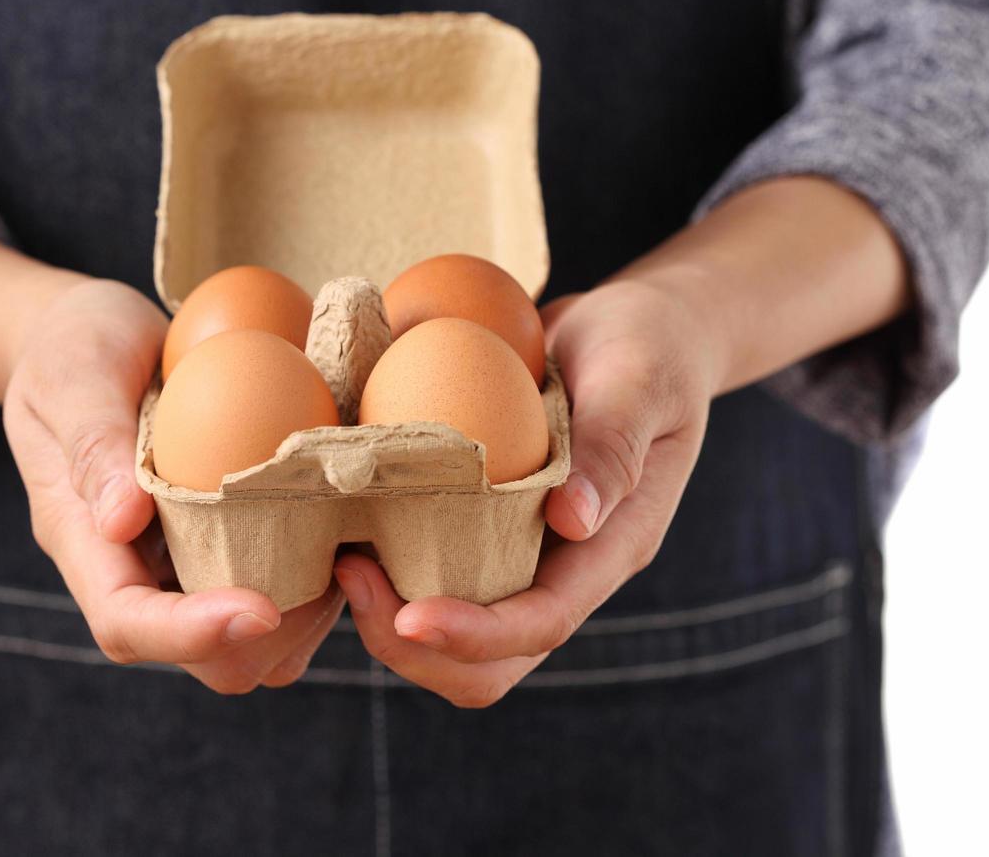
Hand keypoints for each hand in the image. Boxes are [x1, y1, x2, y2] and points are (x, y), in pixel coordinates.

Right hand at [3, 279, 344, 692]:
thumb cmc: (71, 349)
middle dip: (268, 637)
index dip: (191, 633)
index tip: (259, 610)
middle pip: (201, 658)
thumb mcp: (74, 380)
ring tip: (345, 554)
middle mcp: (138, 571)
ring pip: (252, 648)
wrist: (87, 335)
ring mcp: (186, 565)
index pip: (127, 623)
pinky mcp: (229, 548)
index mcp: (85, 542)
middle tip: (330, 571)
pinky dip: (321, 585)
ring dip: (306, 620)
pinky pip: (280, 600)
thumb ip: (94, 446)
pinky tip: (347, 529)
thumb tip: (121, 520)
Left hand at [335, 279, 716, 706]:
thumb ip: (614, 447)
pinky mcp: (486, 528)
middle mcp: (564, 568)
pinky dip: (388, 570)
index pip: (542, 623)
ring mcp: (523, 554)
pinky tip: (347, 524)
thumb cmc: (646, 345)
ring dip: (390, 617)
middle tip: (351, 573)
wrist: (636, 327)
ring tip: (343, 555)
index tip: (409, 617)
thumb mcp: (640, 381)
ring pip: (454, 636)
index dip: (476, 635)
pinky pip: (434, 575)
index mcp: (610, 548)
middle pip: (490, 661)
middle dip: (414, 645)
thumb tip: (572, 520)